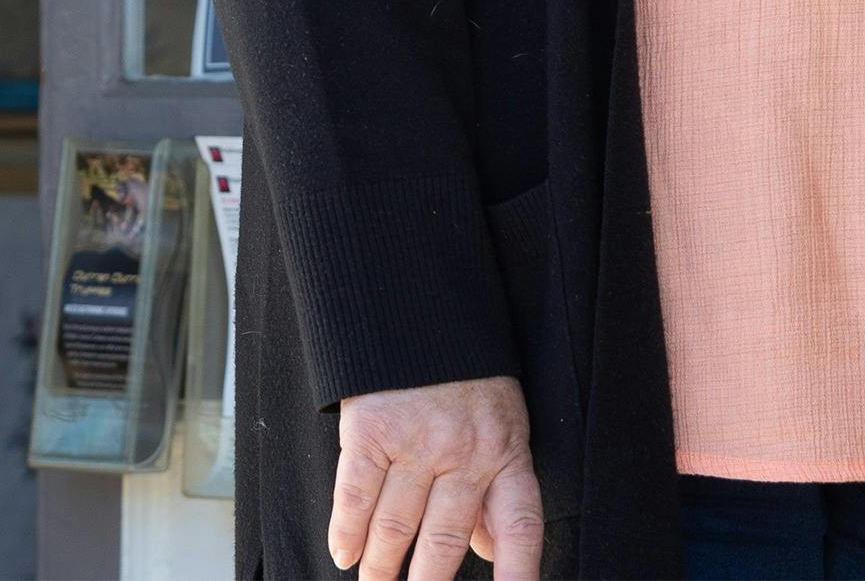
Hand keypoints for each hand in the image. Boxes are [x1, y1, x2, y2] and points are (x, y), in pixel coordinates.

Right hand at [329, 375, 543, 580]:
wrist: (424, 310)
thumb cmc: (468, 377)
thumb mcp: (502, 426)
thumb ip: (496, 491)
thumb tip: (492, 553)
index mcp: (506, 453)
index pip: (520, 526)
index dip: (517, 572)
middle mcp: (465, 453)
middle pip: (444, 541)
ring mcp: (417, 442)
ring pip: (396, 527)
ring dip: (380, 566)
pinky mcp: (373, 430)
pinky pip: (356, 495)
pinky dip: (347, 532)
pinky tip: (345, 553)